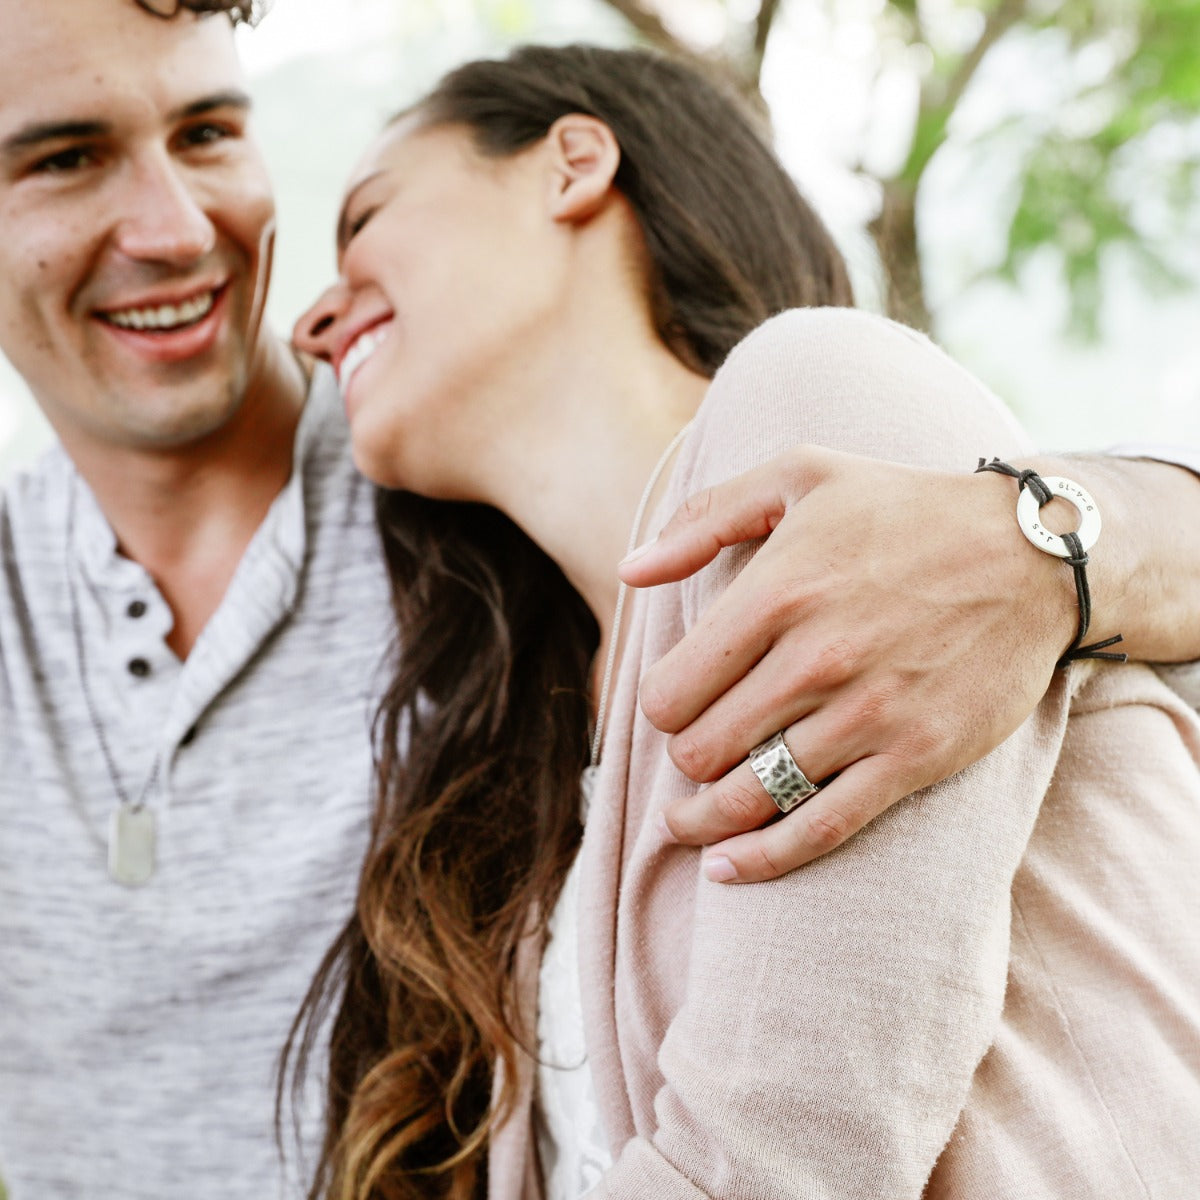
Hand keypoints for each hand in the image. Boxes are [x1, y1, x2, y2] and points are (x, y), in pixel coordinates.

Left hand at [620, 445, 1080, 881]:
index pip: (671, 690)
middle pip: (702, 749)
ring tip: (685, 820)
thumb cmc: (902, 509)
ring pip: (750, 796)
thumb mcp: (800, 475)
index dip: (661, 705)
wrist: (1033, 553)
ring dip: (705, 817)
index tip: (677, 702)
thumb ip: (703, 520)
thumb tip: (627, 572)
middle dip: (685, 756)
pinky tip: (726, 867)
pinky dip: (764, 859)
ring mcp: (868, 714)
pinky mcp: (915, 756)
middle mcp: (816, 659)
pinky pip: (821, 828)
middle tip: (696, 749)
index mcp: (777, 592)